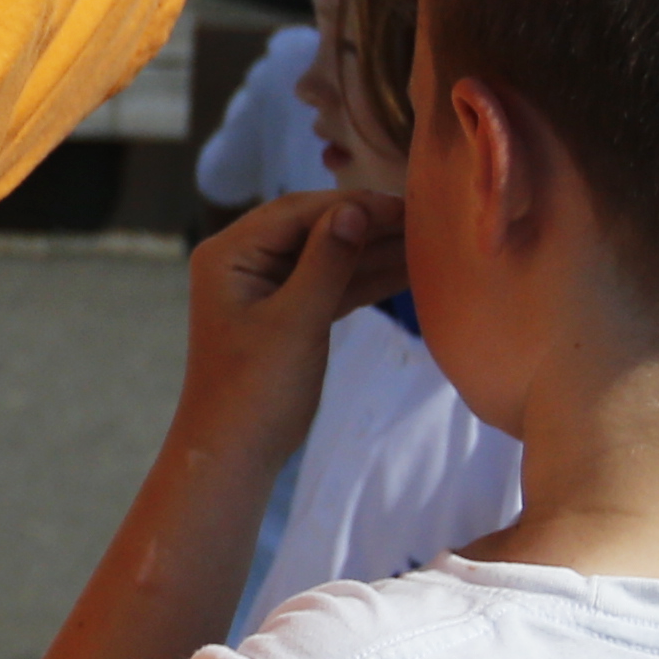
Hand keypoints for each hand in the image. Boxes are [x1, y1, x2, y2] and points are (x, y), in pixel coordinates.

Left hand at [179, 187, 409, 443]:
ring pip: (326, 257)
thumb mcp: (295, 322)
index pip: (297, 211)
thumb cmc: (255, 390)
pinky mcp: (286, 313)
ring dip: (373, 251)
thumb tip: (354, 209)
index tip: (405, 205)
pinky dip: (364, 280)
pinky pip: (330, 285)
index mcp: (230, 253)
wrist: (234, 454)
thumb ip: (326, 262)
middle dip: (368, 223)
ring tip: (428, 242)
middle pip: (314, 228)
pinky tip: (406, 272)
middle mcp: (243, 261)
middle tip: (425, 218)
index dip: (352, 204)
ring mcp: (264, 287)